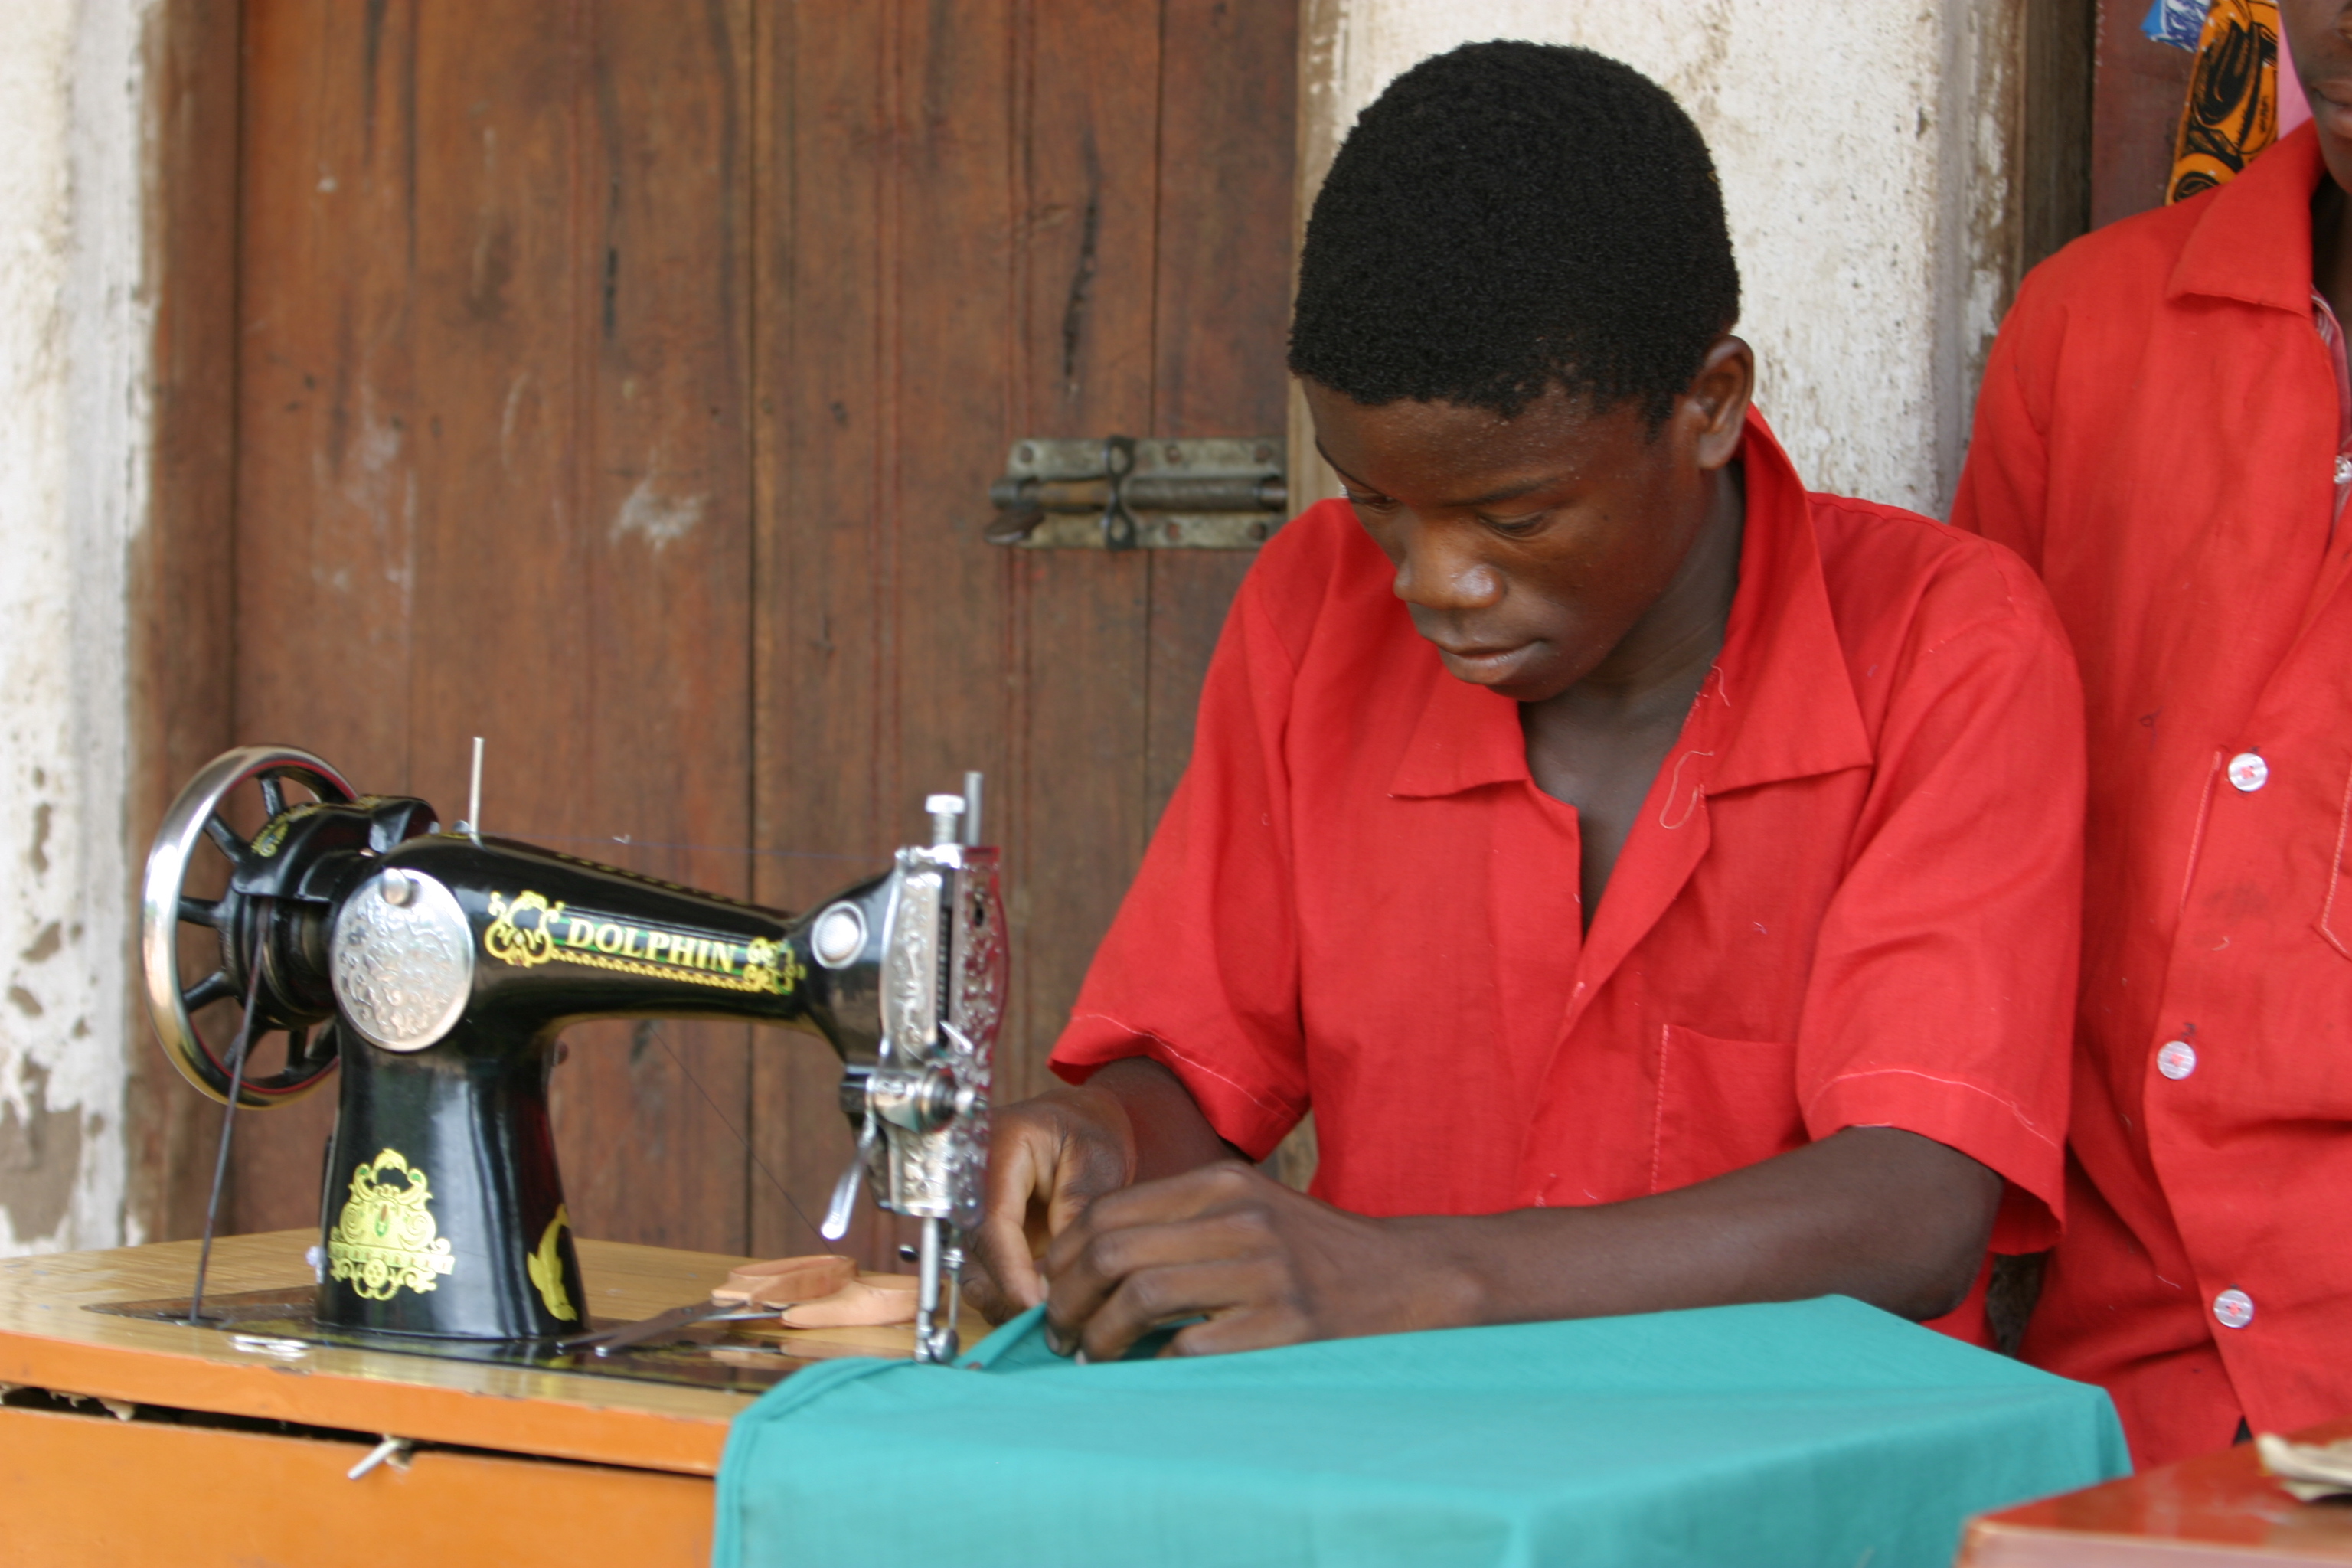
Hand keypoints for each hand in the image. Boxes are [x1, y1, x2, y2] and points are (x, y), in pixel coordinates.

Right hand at [963, 1085, 1136, 1322]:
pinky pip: (986, 1283)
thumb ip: (1078, 1206)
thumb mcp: (1094, 1158)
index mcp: (995, 1153)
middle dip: (1013, 1294)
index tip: (1036, 1303)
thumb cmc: (1085, 1133)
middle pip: (975, 1259)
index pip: (991, 1224)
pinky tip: (1047, 1302)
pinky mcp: (982, 1243)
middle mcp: (970, 1189)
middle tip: (1059, 1314)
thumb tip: (1062, 1270)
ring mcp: (972, 1219)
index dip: (1010, 1271)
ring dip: (1012, 1302)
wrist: (1073, 1127)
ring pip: (975, 1279)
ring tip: (1057, 1308)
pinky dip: (1013, 1299)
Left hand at [1041, 1161, 1472, 1359]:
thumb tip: (1087, 1266)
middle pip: (1112, 1253)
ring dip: (1099, 1338)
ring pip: (1140, 1298)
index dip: (1065, 1259)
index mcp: (1222, 1184)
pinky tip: (1147, 1376)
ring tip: (1094, 1359)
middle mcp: (1240, 1218)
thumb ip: (1179, 1225)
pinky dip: (1152, 1367)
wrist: (1408, 1280)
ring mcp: (1265, 1272)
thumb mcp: (1249, 1211)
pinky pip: (1188, 1349)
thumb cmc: (1314, 1255)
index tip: (1054, 1294)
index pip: (1107, 1213)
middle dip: (1069, 1301)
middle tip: (1061, 1335)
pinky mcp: (1286, 1327)